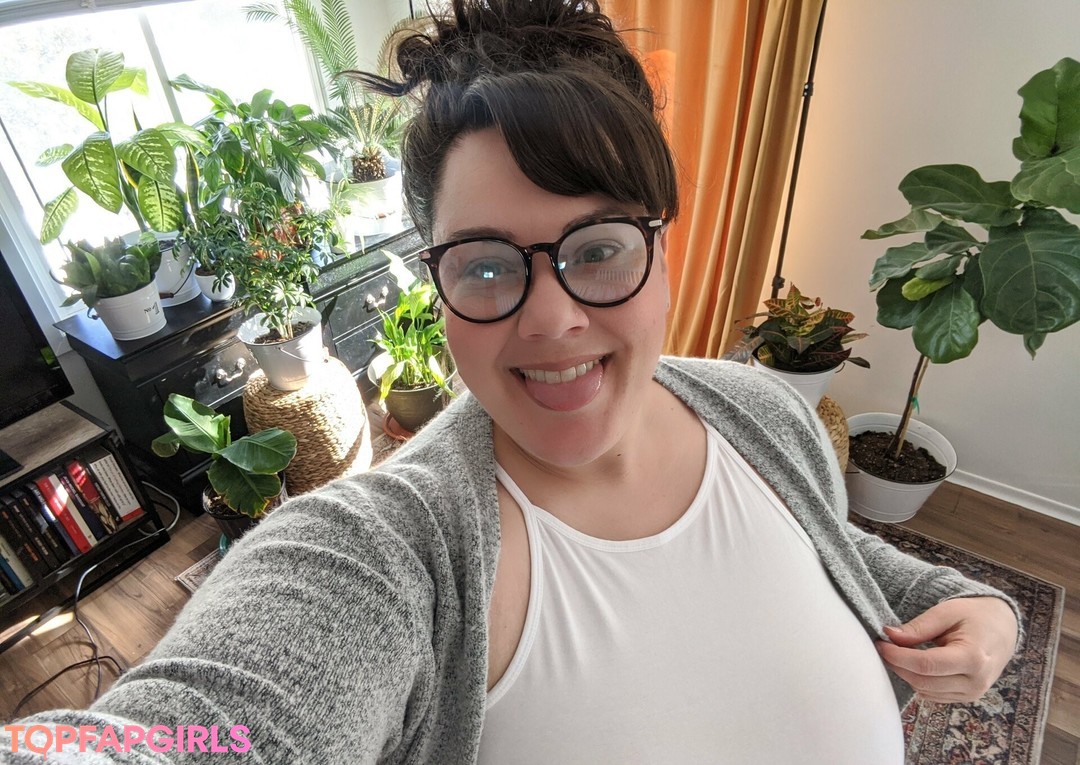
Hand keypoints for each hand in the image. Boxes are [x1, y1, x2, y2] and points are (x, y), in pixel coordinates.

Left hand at [875, 597, 1018, 703]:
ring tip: (898, 652)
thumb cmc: (975, 616)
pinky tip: (914, 663)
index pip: (926, 665)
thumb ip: (919, 627)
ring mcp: (972, 694)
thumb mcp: (947, 612)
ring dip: (906, 674)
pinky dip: (918, 681)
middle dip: (898, 665)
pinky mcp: (967, 697)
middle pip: (923, 681)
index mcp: (972, 658)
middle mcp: (975, 682)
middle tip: (884, 646)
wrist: (1004, 628)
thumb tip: (889, 635)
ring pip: (925, 691)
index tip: (880, 644)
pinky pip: (933, 695)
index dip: (898, 656)